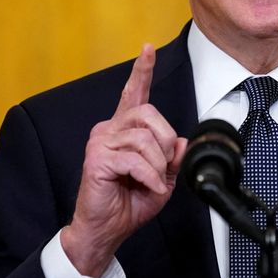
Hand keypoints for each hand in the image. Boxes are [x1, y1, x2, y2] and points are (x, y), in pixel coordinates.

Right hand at [61, 44, 187, 275]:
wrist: (106, 229)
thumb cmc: (129, 202)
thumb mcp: (162, 178)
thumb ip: (172, 157)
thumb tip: (180, 141)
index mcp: (125, 130)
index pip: (135, 93)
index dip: (142, 70)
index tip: (147, 49)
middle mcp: (110, 129)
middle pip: (149, 113)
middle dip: (165, 141)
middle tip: (162, 166)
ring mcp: (101, 142)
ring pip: (144, 138)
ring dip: (157, 165)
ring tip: (151, 181)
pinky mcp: (97, 158)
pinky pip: (135, 159)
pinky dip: (150, 177)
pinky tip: (147, 187)